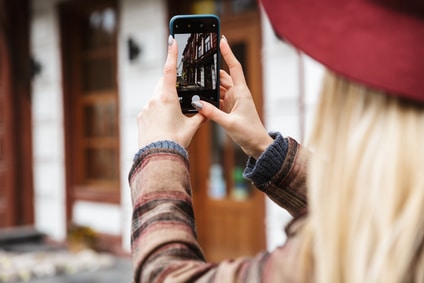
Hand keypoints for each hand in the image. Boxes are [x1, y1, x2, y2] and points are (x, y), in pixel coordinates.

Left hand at [137, 36, 205, 148]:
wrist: (158, 157)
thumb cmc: (175, 141)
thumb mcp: (192, 127)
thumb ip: (200, 116)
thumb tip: (208, 111)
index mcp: (167, 98)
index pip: (170, 71)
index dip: (171, 54)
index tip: (171, 41)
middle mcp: (154, 100)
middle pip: (163, 83)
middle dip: (171, 84)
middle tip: (180, 92)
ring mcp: (145, 108)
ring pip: (156, 96)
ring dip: (165, 99)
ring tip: (174, 114)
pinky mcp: (141, 117)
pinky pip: (150, 108)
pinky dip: (158, 110)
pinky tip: (164, 123)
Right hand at [196, 36, 272, 158]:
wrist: (257, 145)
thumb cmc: (250, 133)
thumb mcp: (229, 123)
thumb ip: (212, 113)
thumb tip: (197, 103)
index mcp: (241, 92)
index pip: (234, 67)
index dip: (228, 53)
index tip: (222, 40)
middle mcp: (237, 94)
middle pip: (223, 77)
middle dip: (213, 69)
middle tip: (199, 61)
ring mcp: (232, 101)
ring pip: (219, 88)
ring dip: (210, 85)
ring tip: (196, 79)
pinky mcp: (229, 109)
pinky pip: (217, 99)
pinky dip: (209, 97)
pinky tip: (201, 97)